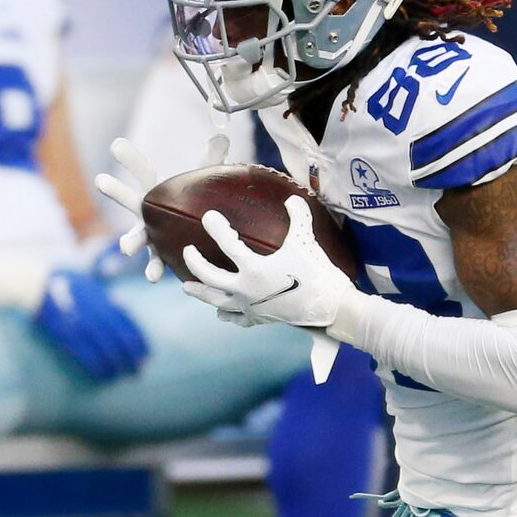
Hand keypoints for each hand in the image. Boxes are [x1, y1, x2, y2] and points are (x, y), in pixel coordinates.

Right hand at [33, 268, 150, 382]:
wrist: (32, 283)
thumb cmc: (59, 281)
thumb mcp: (85, 281)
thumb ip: (102, 295)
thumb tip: (120, 304)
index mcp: (100, 296)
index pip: (126, 321)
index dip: (138, 339)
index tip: (147, 353)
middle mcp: (92, 308)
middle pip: (117, 335)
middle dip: (131, 354)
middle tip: (139, 370)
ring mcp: (78, 320)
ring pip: (102, 345)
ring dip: (115, 362)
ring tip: (123, 375)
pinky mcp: (63, 331)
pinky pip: (83, 351)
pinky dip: (95, 364)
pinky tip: (103, 375)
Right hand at [94, 132, 227, 281]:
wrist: (198, 239)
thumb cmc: (195, 205)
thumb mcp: (204, 182)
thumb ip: (211, 161)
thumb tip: (222, 137)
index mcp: (155, 192)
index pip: (141, 171)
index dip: (130, 159)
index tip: (116, 144)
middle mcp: (146, 214)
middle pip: (128, 199)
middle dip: (115, 190)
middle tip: (100, 179)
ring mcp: (150, 237)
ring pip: (135, 238)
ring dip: (129, 241)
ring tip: (125, 247)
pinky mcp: (159, 258)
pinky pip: (154, 265)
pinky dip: (152, 270)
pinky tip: (153, 276)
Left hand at [180, 198, 355, 330]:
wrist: (330, 307)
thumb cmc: (317, 272)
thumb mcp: (306, 240)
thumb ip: (298, 215)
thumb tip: (292, 197)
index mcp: (254, 269)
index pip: (227, 244)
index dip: (216, 228)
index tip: (208, 217)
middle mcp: (245, 290)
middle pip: (210, 276)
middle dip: (195, 262)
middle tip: (187, 251)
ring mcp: (250, 306)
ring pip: (216, 300)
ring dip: (200, 292)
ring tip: (186, 287)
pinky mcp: (259, 318)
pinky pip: (237, 318)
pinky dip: (226, 314)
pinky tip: (220, 313)